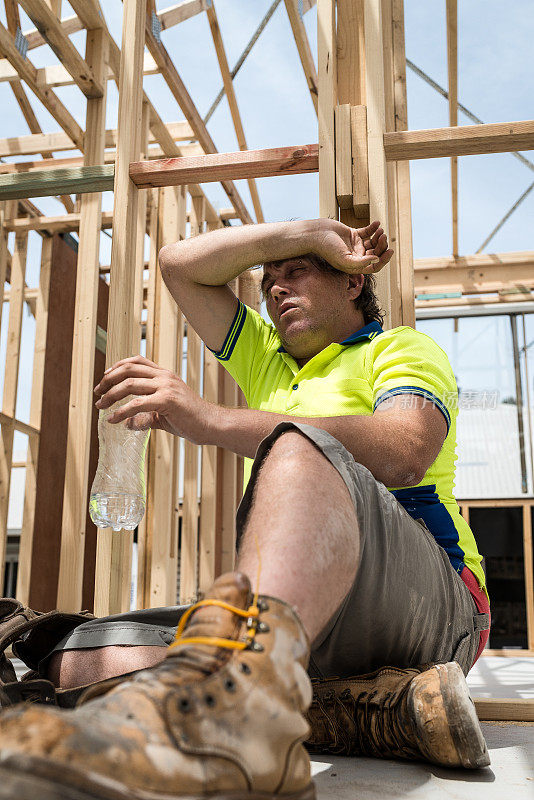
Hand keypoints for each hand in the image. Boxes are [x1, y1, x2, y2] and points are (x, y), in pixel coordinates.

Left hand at [93, 355, 212, 443]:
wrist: (212, 425)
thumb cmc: (190, 420)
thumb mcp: (162, 415)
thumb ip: (144, 416)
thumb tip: (126, 424)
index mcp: (164, 375)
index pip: (136, 362)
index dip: (117, 368)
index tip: (104, 380)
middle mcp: (164, 376)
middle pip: (128, 369)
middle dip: (108, 380)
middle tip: (97, 393)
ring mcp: (166, 386)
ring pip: (130, 384)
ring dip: (110, 395)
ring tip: (100, 406)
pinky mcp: (167, 400)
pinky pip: (138, 403)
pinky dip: (122, 411)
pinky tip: (113, 419)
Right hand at [312, 219, 393, 273]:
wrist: (316, 234)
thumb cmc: (327, 248)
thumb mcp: (344, 259)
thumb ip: (361, 263)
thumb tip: (376, 259)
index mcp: (355, 265)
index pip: (374, 266)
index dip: (383, 260)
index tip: (390, 251)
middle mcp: (356, 256)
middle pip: (375, 253)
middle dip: (381, 246)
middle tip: (383, 236)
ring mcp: (355, 245)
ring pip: (373, 242)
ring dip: (379, 236)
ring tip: (380, 230)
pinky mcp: (353, 234)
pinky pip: (367, 232)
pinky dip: (373, 227)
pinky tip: (376, 223)